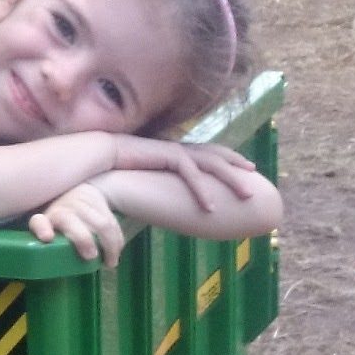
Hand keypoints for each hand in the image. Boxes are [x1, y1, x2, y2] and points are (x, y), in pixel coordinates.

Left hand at [28, 181, 124, 263]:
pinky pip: (112, 222)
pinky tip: (117, 250)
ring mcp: (80, 203)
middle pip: (70, 220)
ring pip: (99, 224)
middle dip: (83, 239)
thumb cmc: (66, 226)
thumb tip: (62, 274)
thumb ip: (57, 251)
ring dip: (108, 246)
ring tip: (110, 262)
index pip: (39, 222)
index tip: (47, 238)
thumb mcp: (57, 236)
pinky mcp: (98, 200)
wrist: (81, 194)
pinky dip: (117, 240)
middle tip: (91, 257)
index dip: (42, 229)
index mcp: (47, 221)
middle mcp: (61, 209)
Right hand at [122, 137, 253, 212]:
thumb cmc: (121, 167)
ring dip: (231, 179)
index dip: (230, 158)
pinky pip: (190, 173)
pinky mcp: (166, 155)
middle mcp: (180, 148)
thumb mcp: (149, 175)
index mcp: (178, 151)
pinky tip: (210, 206)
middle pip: (218, 155)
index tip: (247, 167)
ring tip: (247, 195)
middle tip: (255, 178)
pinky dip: (202, 189)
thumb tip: (170, 197)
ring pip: (212, 163)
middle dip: (238, 164)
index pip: (211, 152)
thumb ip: (163, 182)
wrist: (100, 154)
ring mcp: (175, 150)